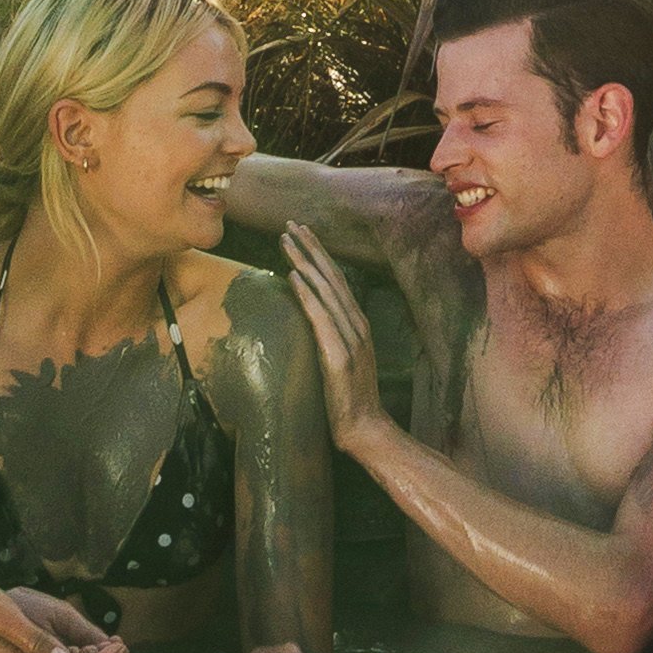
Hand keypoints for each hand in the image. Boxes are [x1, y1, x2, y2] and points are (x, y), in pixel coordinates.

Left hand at [283, 228, 393, 450]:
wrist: (365, 428)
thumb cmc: (349, 399)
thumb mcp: (341, 360)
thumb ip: (331, 337)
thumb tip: (311, 321)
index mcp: (357, 324)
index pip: (336, 281)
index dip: (319, 255)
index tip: (301, 234)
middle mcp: (357, 325)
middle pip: (332, 278)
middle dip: (311, 248)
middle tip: (291, 224)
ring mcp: (350, 339)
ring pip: (326, 291)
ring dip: (305, 262)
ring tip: (287, 241)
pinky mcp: (339, 356)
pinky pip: (321, 318)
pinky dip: (308, 295)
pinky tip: (294, 277)